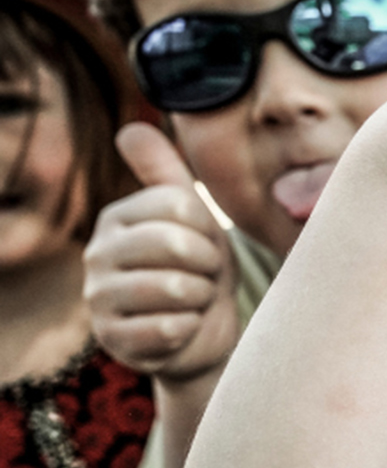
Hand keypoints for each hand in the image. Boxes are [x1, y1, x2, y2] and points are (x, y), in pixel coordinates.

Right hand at [85, 124, 237, 381]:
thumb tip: (130, 128)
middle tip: (203, 276)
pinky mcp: (112, 339)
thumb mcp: (192, 218)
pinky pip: (167, 329)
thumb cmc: (197, 270)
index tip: (204, 245)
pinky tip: (183, 327)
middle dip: (208, 264)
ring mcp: (99, 299)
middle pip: (175, 243)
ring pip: (173, 288)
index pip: (179, 204)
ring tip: (193, 300)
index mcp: (118, 217)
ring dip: (200, 297)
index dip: (208, 228)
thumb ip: (164, 173)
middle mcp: (97, 254)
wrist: (199, 334)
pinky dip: (189, 329)